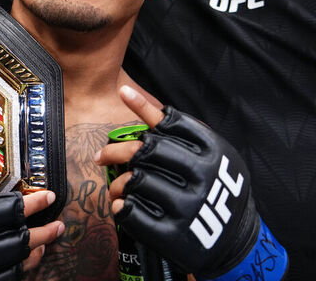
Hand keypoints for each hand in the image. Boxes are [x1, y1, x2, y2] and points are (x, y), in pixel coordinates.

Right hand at [0, 159, 64, 270]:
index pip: (14, 209)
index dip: (36, 202)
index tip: (48, 196)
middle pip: (22, 241)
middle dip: (45, 232)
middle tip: (57, 225)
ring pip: (17, 264)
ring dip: (34, 253)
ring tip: (44, 244)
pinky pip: (4, 279)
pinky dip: (18, 269)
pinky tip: (21, 262)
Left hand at [95, 86, 287, 279]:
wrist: (238, 243)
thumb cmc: (218, 191)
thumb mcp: (215, 157)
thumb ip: (184, 133)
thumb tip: (144, 105)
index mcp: (214, 152)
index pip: (170, 123)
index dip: (142, 106)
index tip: (121, 94)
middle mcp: (203, 176)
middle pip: (144, 150)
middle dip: (115, 151)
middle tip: (100, 156)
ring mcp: (190, 207)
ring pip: (135, 180)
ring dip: (117, 184)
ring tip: (116, 187)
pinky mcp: (175, 235)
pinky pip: (132, 213)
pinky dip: (120, 207)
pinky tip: (121, 205)